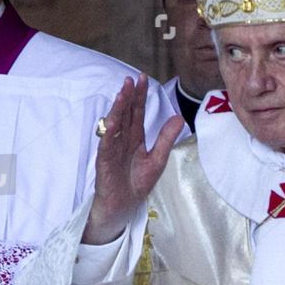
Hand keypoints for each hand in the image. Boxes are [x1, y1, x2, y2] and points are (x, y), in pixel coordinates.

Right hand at [85, 76, 184, 243]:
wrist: (124, 206)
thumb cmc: (137, 183)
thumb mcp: (158, 159)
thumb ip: (166, 139)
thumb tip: (179, 117)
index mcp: (134, 138)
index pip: (136, 112)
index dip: (139, 96)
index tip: (143, 78)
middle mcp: (122, 139)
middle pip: (125, 114)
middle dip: (128, 96)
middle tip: (132, 79)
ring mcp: (112, 148)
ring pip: (114, 124)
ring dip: (118, 108)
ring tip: (123, 92)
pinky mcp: (105, 160)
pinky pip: (107, 143)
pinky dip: (110, 131)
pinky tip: (114, 119)